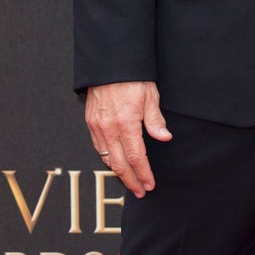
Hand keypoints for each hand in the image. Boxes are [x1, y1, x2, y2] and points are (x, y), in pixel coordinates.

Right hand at [85, 81, 171, 197]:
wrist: (110, 63)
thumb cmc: (132, 78)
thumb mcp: (150, 96)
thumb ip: (155, 120)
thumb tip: (164, 137)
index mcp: (126, 123)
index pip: (136, 158)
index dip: (143, 174)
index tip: (149, 184)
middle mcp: (109, 128)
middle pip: (119, 164)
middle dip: (131, 181)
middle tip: (140, 191)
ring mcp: (97, 126)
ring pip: (106, 158)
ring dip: (118, 171)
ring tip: (129, 179)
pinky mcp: (90, 122)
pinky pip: (98, 147)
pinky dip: (107, 158)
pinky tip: (115, 161)